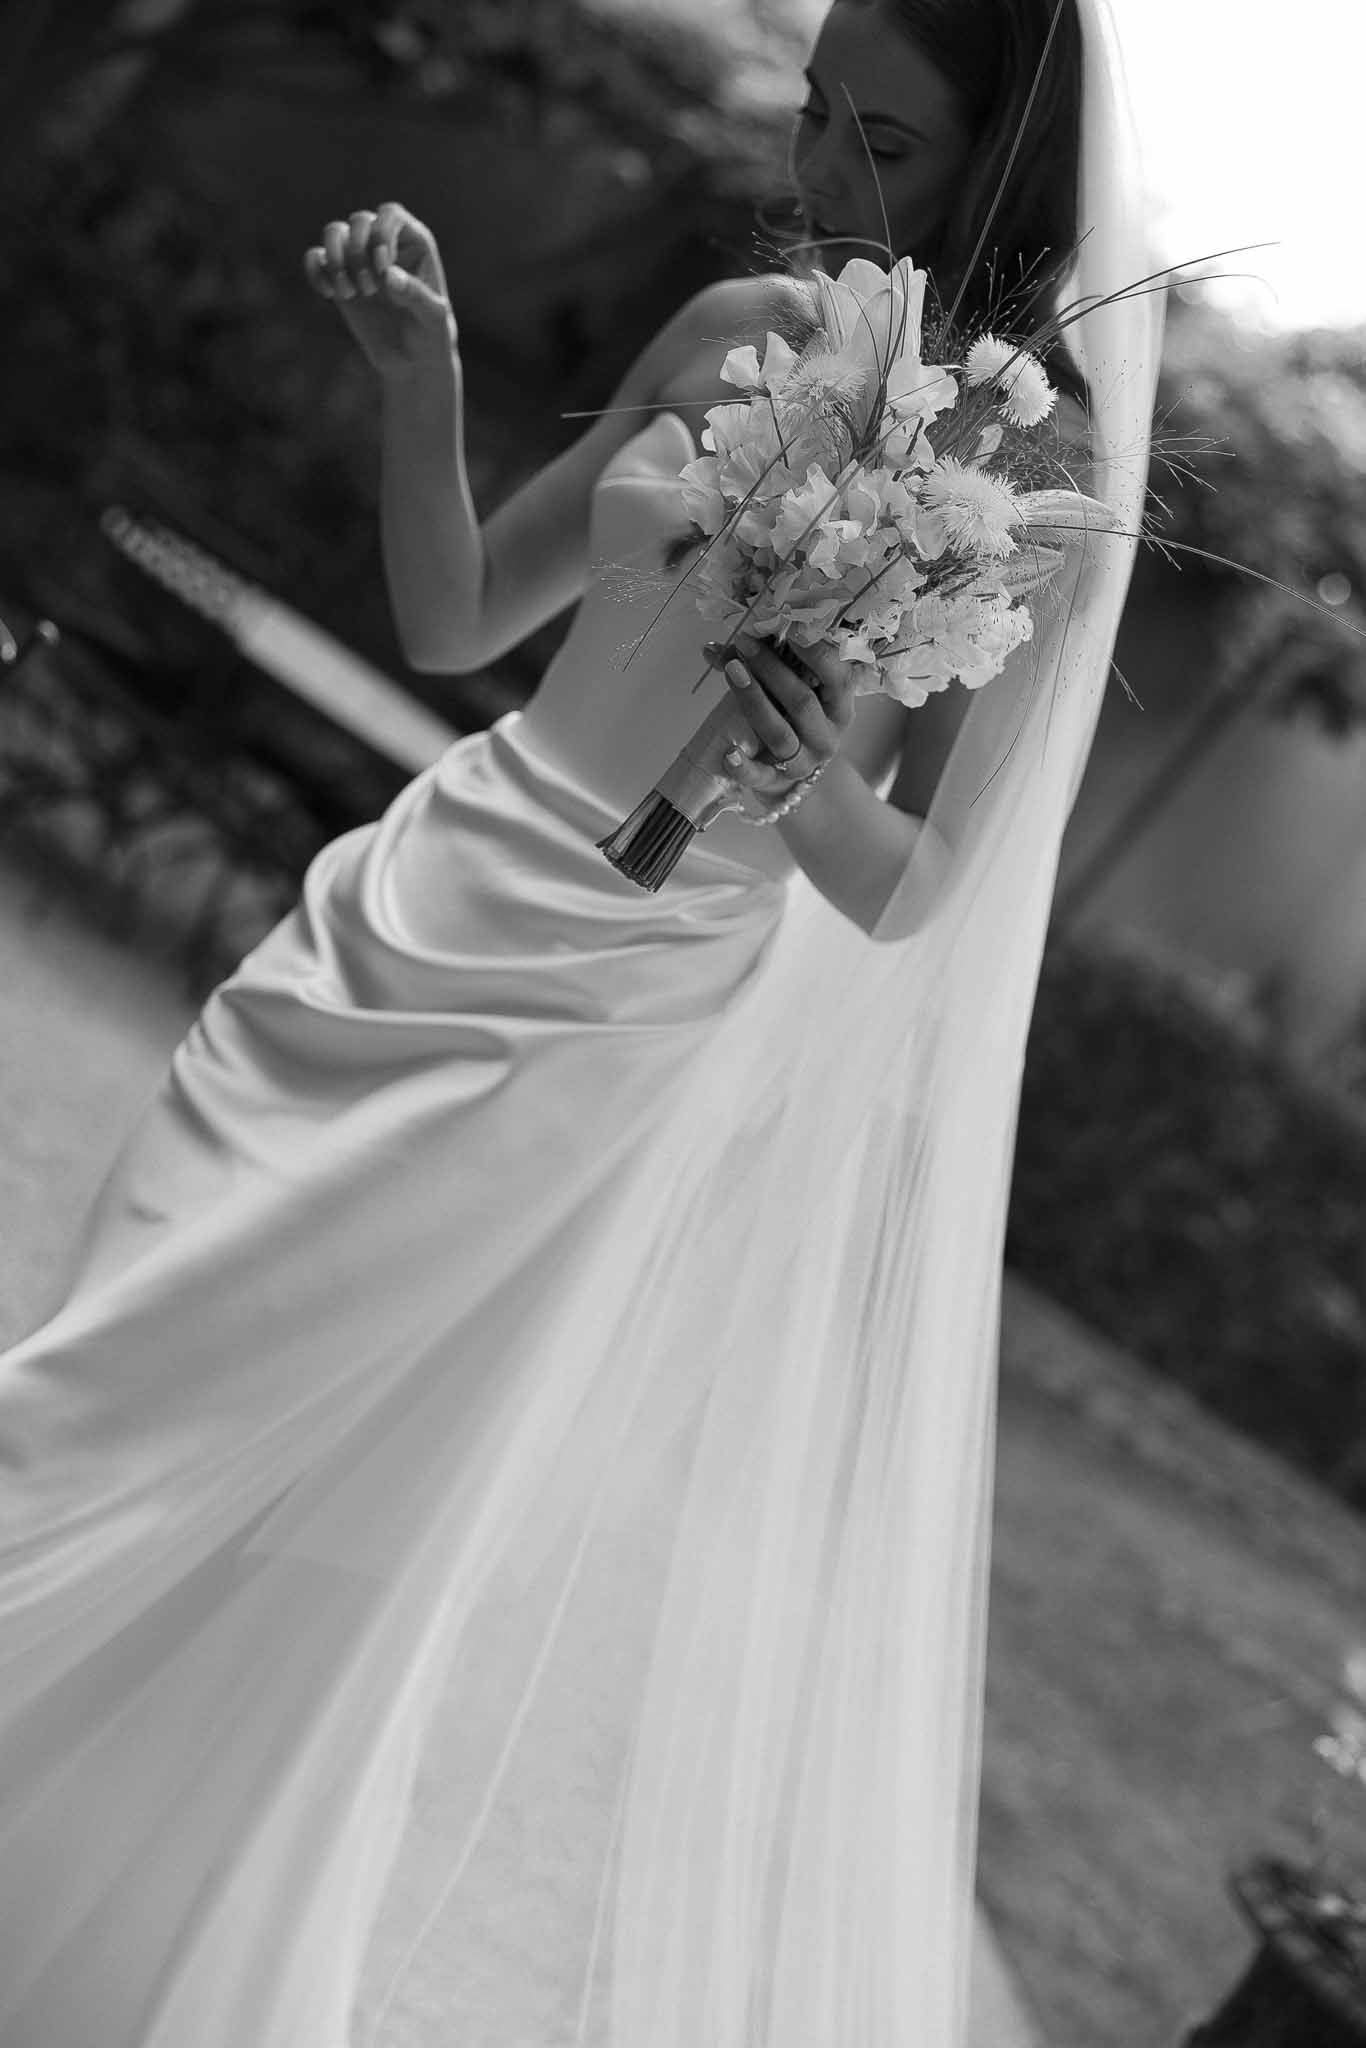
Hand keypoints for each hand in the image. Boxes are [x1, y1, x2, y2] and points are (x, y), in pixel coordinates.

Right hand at [304, 203, 455, 377]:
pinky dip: (314, 270)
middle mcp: (384, 243)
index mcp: (414, 242)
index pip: (390, 214)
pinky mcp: (339, 277)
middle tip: (369, 290)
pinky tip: (329, 294)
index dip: (381, 235)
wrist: (413, 361)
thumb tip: (388, 275)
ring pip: (334, 231)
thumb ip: (416, 295)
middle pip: (359, 221)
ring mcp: (360, 258)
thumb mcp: (434, 319)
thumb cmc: (432, 335)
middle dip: (358, 254)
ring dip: (336, 260)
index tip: (384, 269)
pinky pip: (315, 258)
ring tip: (348, 294)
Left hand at [713, 634, 858, 804]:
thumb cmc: (792, 720)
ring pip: (779, 734)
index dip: (816, 653)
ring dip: (754, 701)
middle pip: (802, 702)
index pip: (838, 678)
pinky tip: (728, 754)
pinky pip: (760, 776)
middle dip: (772, 670)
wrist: (790, 777)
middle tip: (746, 644)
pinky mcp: (776, 783)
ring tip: (732, 672)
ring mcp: (803, 762)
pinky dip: (743, 767)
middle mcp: (827, 737)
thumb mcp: (790, 692)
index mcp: (840, 708)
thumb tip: (714, 647)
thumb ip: (762, 665)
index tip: (790, 627)